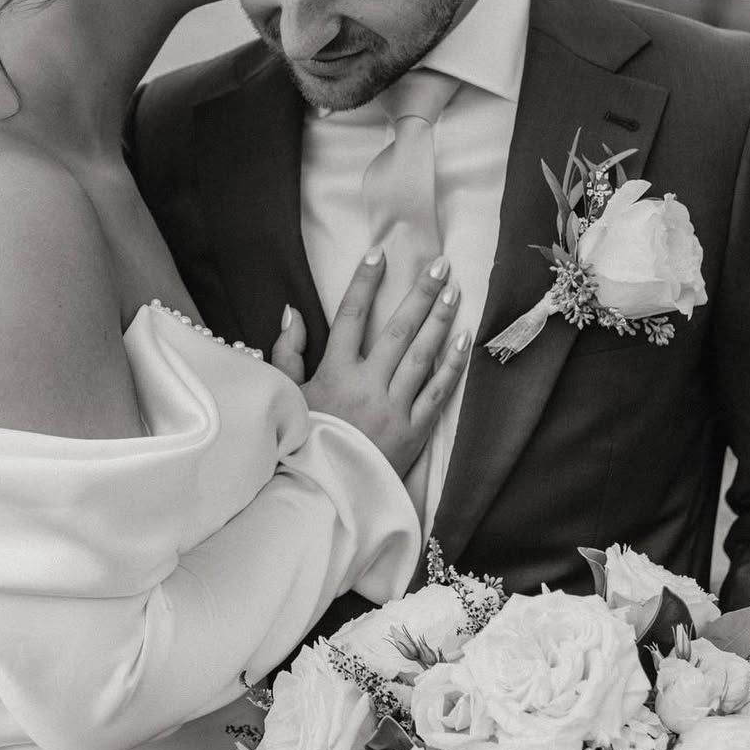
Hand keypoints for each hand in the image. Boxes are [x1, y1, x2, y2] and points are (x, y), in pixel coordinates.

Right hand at [271, 249, 468, 475]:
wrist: (322, 495)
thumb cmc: (300, 443)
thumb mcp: (285, 396)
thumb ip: (286, 352)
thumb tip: (292, 311)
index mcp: (334, 374)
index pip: (350, 317)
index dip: (364, 283)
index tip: (379, 254)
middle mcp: (367, 385)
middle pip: (397, 329)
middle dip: (419, 293)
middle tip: (439, 264)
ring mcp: (393, 408)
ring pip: (421, 355)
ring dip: (440, 320)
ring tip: (454, 291)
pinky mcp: (414, 431)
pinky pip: (437, 392)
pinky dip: (451, 365)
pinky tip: (464, 339)